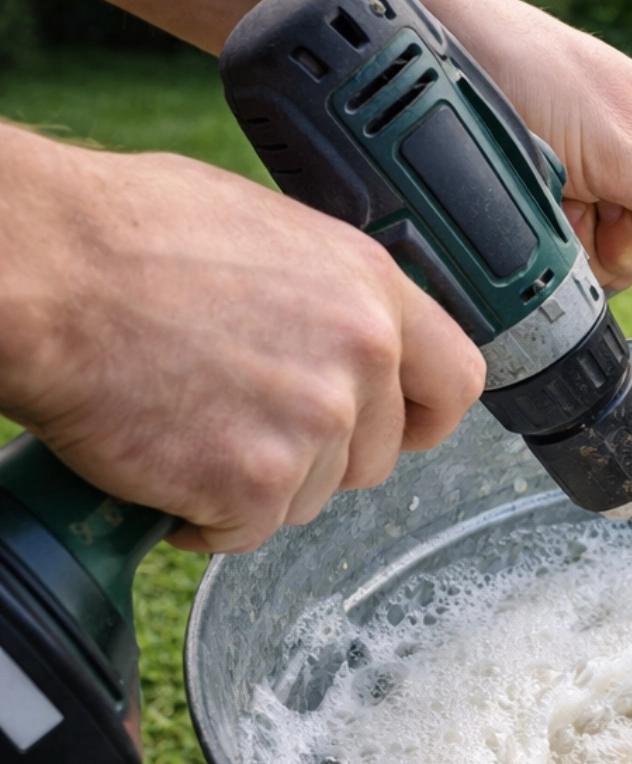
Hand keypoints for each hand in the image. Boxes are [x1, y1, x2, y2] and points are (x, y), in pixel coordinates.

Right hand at [0, 127, 486, 552]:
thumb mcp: (264, 232)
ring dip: (253, 485)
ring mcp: (315, 421)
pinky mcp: (257, 481)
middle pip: (374, 457)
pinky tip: (160, 461)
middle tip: (240, 424)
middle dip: (315, 459)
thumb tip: (346, 333)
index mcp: (371, 287)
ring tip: (185, 423)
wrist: (41, 269)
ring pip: (309, 498)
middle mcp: (361, 355)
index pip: (457, 382)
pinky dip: (201, 515)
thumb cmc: (123, 235)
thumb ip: (328, 294)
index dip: (423, 419)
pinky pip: (246, 530)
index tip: (395, 432)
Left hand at [432, 0, 631, 293]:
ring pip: (622, 265)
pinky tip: (538, 210)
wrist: (442, 55)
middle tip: (596, 202)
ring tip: (557, 197)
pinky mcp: (562, 214)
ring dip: (587, 245)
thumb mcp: (621, 148)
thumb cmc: (537, 74)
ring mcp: (604, 195)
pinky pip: (578, 263)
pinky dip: (557, 245)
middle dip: (631, 242)